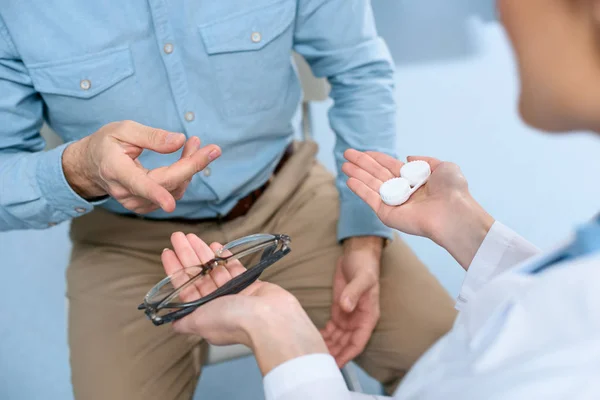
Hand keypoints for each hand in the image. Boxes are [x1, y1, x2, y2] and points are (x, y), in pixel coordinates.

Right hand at [63, 120, 220, 212]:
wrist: (91, 165)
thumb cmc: (107, 143)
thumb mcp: (124, 130)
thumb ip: (151, 136)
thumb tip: (179, 141)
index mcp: (116, 170)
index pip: (139, 185)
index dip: (156, 195)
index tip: (170, 204)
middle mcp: (125, 191)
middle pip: (166, 184)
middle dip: (192, 166)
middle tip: (212, 149)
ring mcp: (135, 202)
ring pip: (173, 190)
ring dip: (189, 168)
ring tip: (195, 144)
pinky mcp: (145, 206)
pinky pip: (172, 192)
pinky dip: (183, 176)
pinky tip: (187, 158)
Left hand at [161, 233, 326, 374]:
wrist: (268, 317)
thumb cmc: (233, 320)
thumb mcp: (200, 322)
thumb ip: (185, 320)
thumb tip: (173, 324)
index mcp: (203, 312)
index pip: (183, 287)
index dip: (174, 269)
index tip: (167, 252)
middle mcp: (217, 302)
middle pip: (197, 274)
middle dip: (186, 255)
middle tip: (178, 236)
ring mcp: (233, 292)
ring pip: (214, 268)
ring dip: (202, 252)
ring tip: (192, 236)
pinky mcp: (249, 283)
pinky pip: (233, 267)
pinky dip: (224, 257)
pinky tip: (215, 246)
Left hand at [322, 236, 381, 367]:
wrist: (357, 254)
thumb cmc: (364, 266)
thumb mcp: (362, 278)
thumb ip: (354, 292)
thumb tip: (346, 307)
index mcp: (368, 316)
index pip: (358, 342)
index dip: (347, 355)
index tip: (336, 364)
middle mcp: (358, 319)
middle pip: (345, 344)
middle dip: (334, 354)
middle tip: (317, 362)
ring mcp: (348, 315)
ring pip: (337, 338)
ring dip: (327, 347)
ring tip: (312, 354)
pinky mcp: (338, 310)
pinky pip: (331, 328)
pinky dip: (323, 335)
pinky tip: (311, 338)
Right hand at [343, 150, 493, 268]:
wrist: (452, 213)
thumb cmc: (453, 191)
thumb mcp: (444, 167)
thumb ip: (425, 160)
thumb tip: (407, 157)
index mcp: (415, 180)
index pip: (390, 166)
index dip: (376, 158)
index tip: (363, 151)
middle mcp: (403, 191)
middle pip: (377, 174)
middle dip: (362, 163)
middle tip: (346, 153)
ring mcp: (394, 203)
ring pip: (371, 185)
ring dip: (357, 174)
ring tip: (343, 165)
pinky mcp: (387, 214)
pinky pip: (371, 199)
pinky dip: (360, 189)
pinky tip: (349, 179)